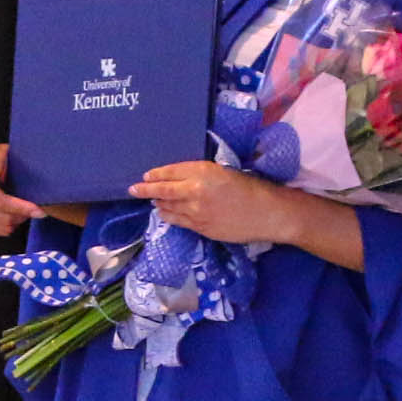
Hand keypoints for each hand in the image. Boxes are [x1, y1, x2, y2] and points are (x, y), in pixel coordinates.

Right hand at [0, 143, 43, 235]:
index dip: (21, 208)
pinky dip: (12, 225)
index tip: (39, 210)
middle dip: (23, 215)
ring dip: (18, 220)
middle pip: (3, 218)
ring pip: (3, 226)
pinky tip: (16, 213)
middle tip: (38, 210)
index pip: (0, 202)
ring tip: (26, 209)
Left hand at [131, 160, 314, 247]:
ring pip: (168, 208)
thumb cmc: (252, 187)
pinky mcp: (201, 228)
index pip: (171, 172)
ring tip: (153, 201)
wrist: (267, 213)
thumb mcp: (225, 172)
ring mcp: (196, 212)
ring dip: (158, 204)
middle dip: (146, 190)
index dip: (156, 175)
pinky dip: (169, 216)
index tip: (146, 176)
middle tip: (133, 189)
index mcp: (203, 172)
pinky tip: (166, 214)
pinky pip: (179, 221)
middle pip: (163, 191)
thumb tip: (182, 179)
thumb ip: (201, 174)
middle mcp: (195, 191)